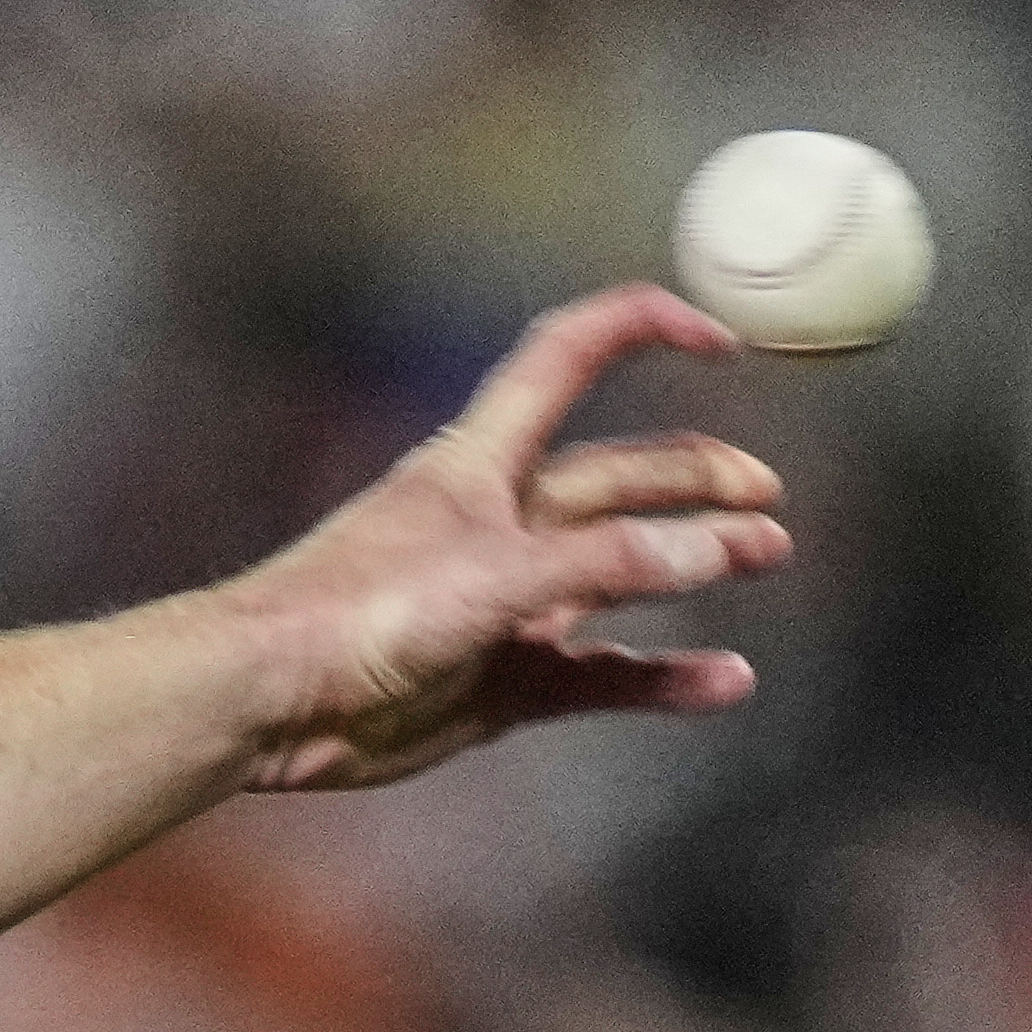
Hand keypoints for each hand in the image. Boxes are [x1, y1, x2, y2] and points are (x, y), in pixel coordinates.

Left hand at [212, 285, 792, 793]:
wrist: (264, 704)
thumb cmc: (350, 615)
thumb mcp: (492, 575)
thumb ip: (604, 563)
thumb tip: (715, 550)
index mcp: (484, 461)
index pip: (568, 356)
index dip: (639, 328)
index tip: (719, 336)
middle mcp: (499, 520)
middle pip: (617, 476)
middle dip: (694, 477)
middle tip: (765, 497)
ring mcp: (502, 602)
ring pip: (617, 574)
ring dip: (691, 562)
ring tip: (766, 555)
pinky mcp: (500, 679)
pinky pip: (601, 674)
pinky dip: (662, 676)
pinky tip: (722, 680)